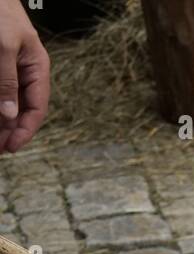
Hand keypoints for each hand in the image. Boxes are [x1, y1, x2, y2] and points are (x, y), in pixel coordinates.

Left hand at [0, 0, 48, 153]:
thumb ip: (7, 81)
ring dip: (1, 123)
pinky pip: (0, 93)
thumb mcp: (4, 47)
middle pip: (22, 111)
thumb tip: (9, 115)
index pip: (36, 109)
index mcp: (37, 68)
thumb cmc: (0, 11)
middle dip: (10, 131)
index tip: (11, 147)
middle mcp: (25, 73)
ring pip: (8, 104)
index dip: (25, 131)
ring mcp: (11, 71)